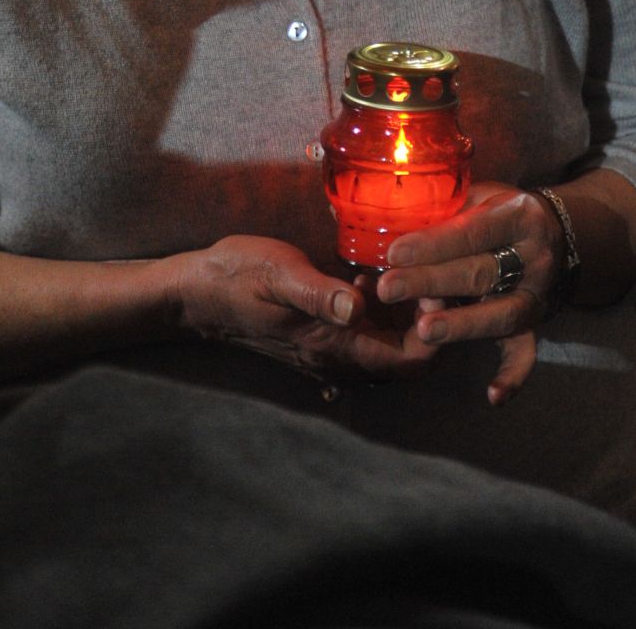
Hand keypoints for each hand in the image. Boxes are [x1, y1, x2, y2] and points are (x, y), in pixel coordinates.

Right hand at [169, 235, 434, 378]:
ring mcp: (329, 351)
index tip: (436, 288)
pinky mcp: (321, 335)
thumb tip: (358, 307)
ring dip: (406, 317)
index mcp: (334, 347)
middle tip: (430, 275)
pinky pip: (365, 336)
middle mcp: (338, 359)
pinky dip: (380, 312)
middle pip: (408, 359)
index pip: (410, 362)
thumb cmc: (239, 277)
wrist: (199, 293)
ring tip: (407, 272)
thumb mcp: (279, 275)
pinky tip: (369, 277)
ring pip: (388, 347)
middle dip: (429, 323)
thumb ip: (319, 293)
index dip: (436, 332)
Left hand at [374, 182, 566, 403]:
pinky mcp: (537, 322)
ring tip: (424, 330)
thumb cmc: (498, 210)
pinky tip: (493, 397)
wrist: (557, 232)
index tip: (394, 252)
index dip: (432, 243)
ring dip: (461, 325)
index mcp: (518, 215)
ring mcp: (537, 293)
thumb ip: (444, 210)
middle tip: (389, 288)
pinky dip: (513, 376)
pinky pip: (527, 352)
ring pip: (499, 314)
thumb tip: (388, 219)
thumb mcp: (478, 196)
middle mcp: (534, 256)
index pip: (470, 231)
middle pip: (479, 273)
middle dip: (431, 282)